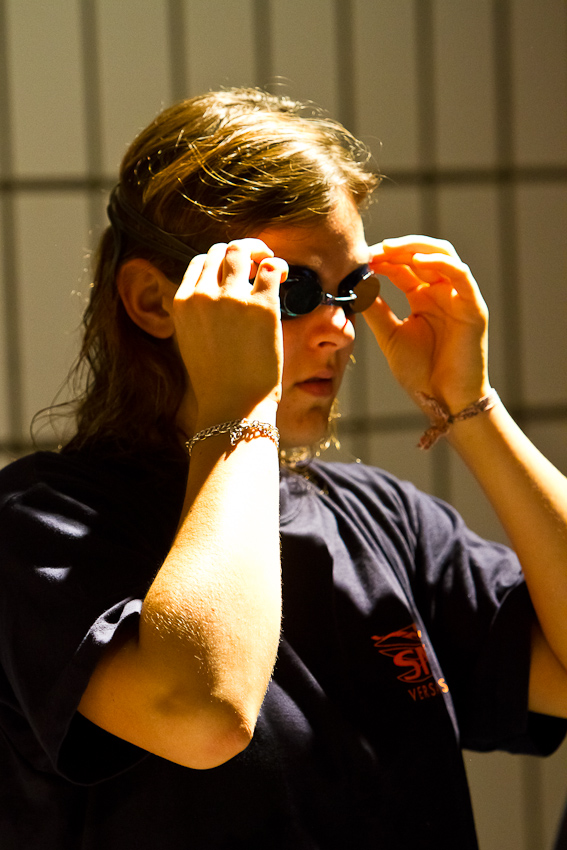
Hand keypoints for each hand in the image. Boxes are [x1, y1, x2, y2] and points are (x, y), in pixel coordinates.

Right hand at [171, 239, 287, 425]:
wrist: (233, 406)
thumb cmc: (217, 381)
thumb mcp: (191, 341)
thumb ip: (197, 313)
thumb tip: (213, 293)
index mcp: (181, 303)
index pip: (200, 262)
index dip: (220, 261)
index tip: (236, 272)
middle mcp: (203, 296)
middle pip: (221, 250)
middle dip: (241, 251)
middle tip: (258, 262)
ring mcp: (231, 299)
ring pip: (243, 250)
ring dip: (260, 251)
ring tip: (272, 265)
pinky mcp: (261, 307)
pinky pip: (272, 267)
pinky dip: (280, 266)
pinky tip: (284, 277)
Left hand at [363, 235, 490, 412]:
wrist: (443, 400)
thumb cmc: (420, 372)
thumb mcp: (390, 336)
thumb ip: (376, 310)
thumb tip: (356, 286)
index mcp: (422, 298)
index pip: (402, 267)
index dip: (382, 259)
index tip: (360, 258)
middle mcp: (441, 292)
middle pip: (421, 254)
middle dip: (396, 248)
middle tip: (372, 250)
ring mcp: (459, 297)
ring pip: (443, 255)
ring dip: (416, 248)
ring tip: (391, 249)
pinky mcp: (473, 306)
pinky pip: (460, 275)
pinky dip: (440, 262)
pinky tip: (417, 261)